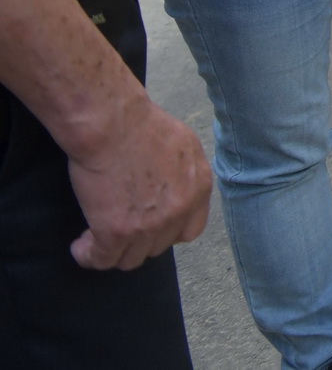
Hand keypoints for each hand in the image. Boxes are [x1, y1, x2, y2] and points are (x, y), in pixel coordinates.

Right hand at [63, 98, 210, 270]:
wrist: (113, 124)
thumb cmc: (142, 125)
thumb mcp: (184, 145)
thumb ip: (186, 172)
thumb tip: (178, 188)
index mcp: (198, 188)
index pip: (190, 231)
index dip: (167, 232)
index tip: (149, 227)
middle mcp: (178, 211)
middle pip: (158, 247)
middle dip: (138, 241)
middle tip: (118, 228)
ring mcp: (149, 225)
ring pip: (131, 259)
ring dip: (113, 252)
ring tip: (96, 239)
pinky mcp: (116, 232)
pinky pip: (103, 259)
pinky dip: (89, 256)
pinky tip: (80, 245)